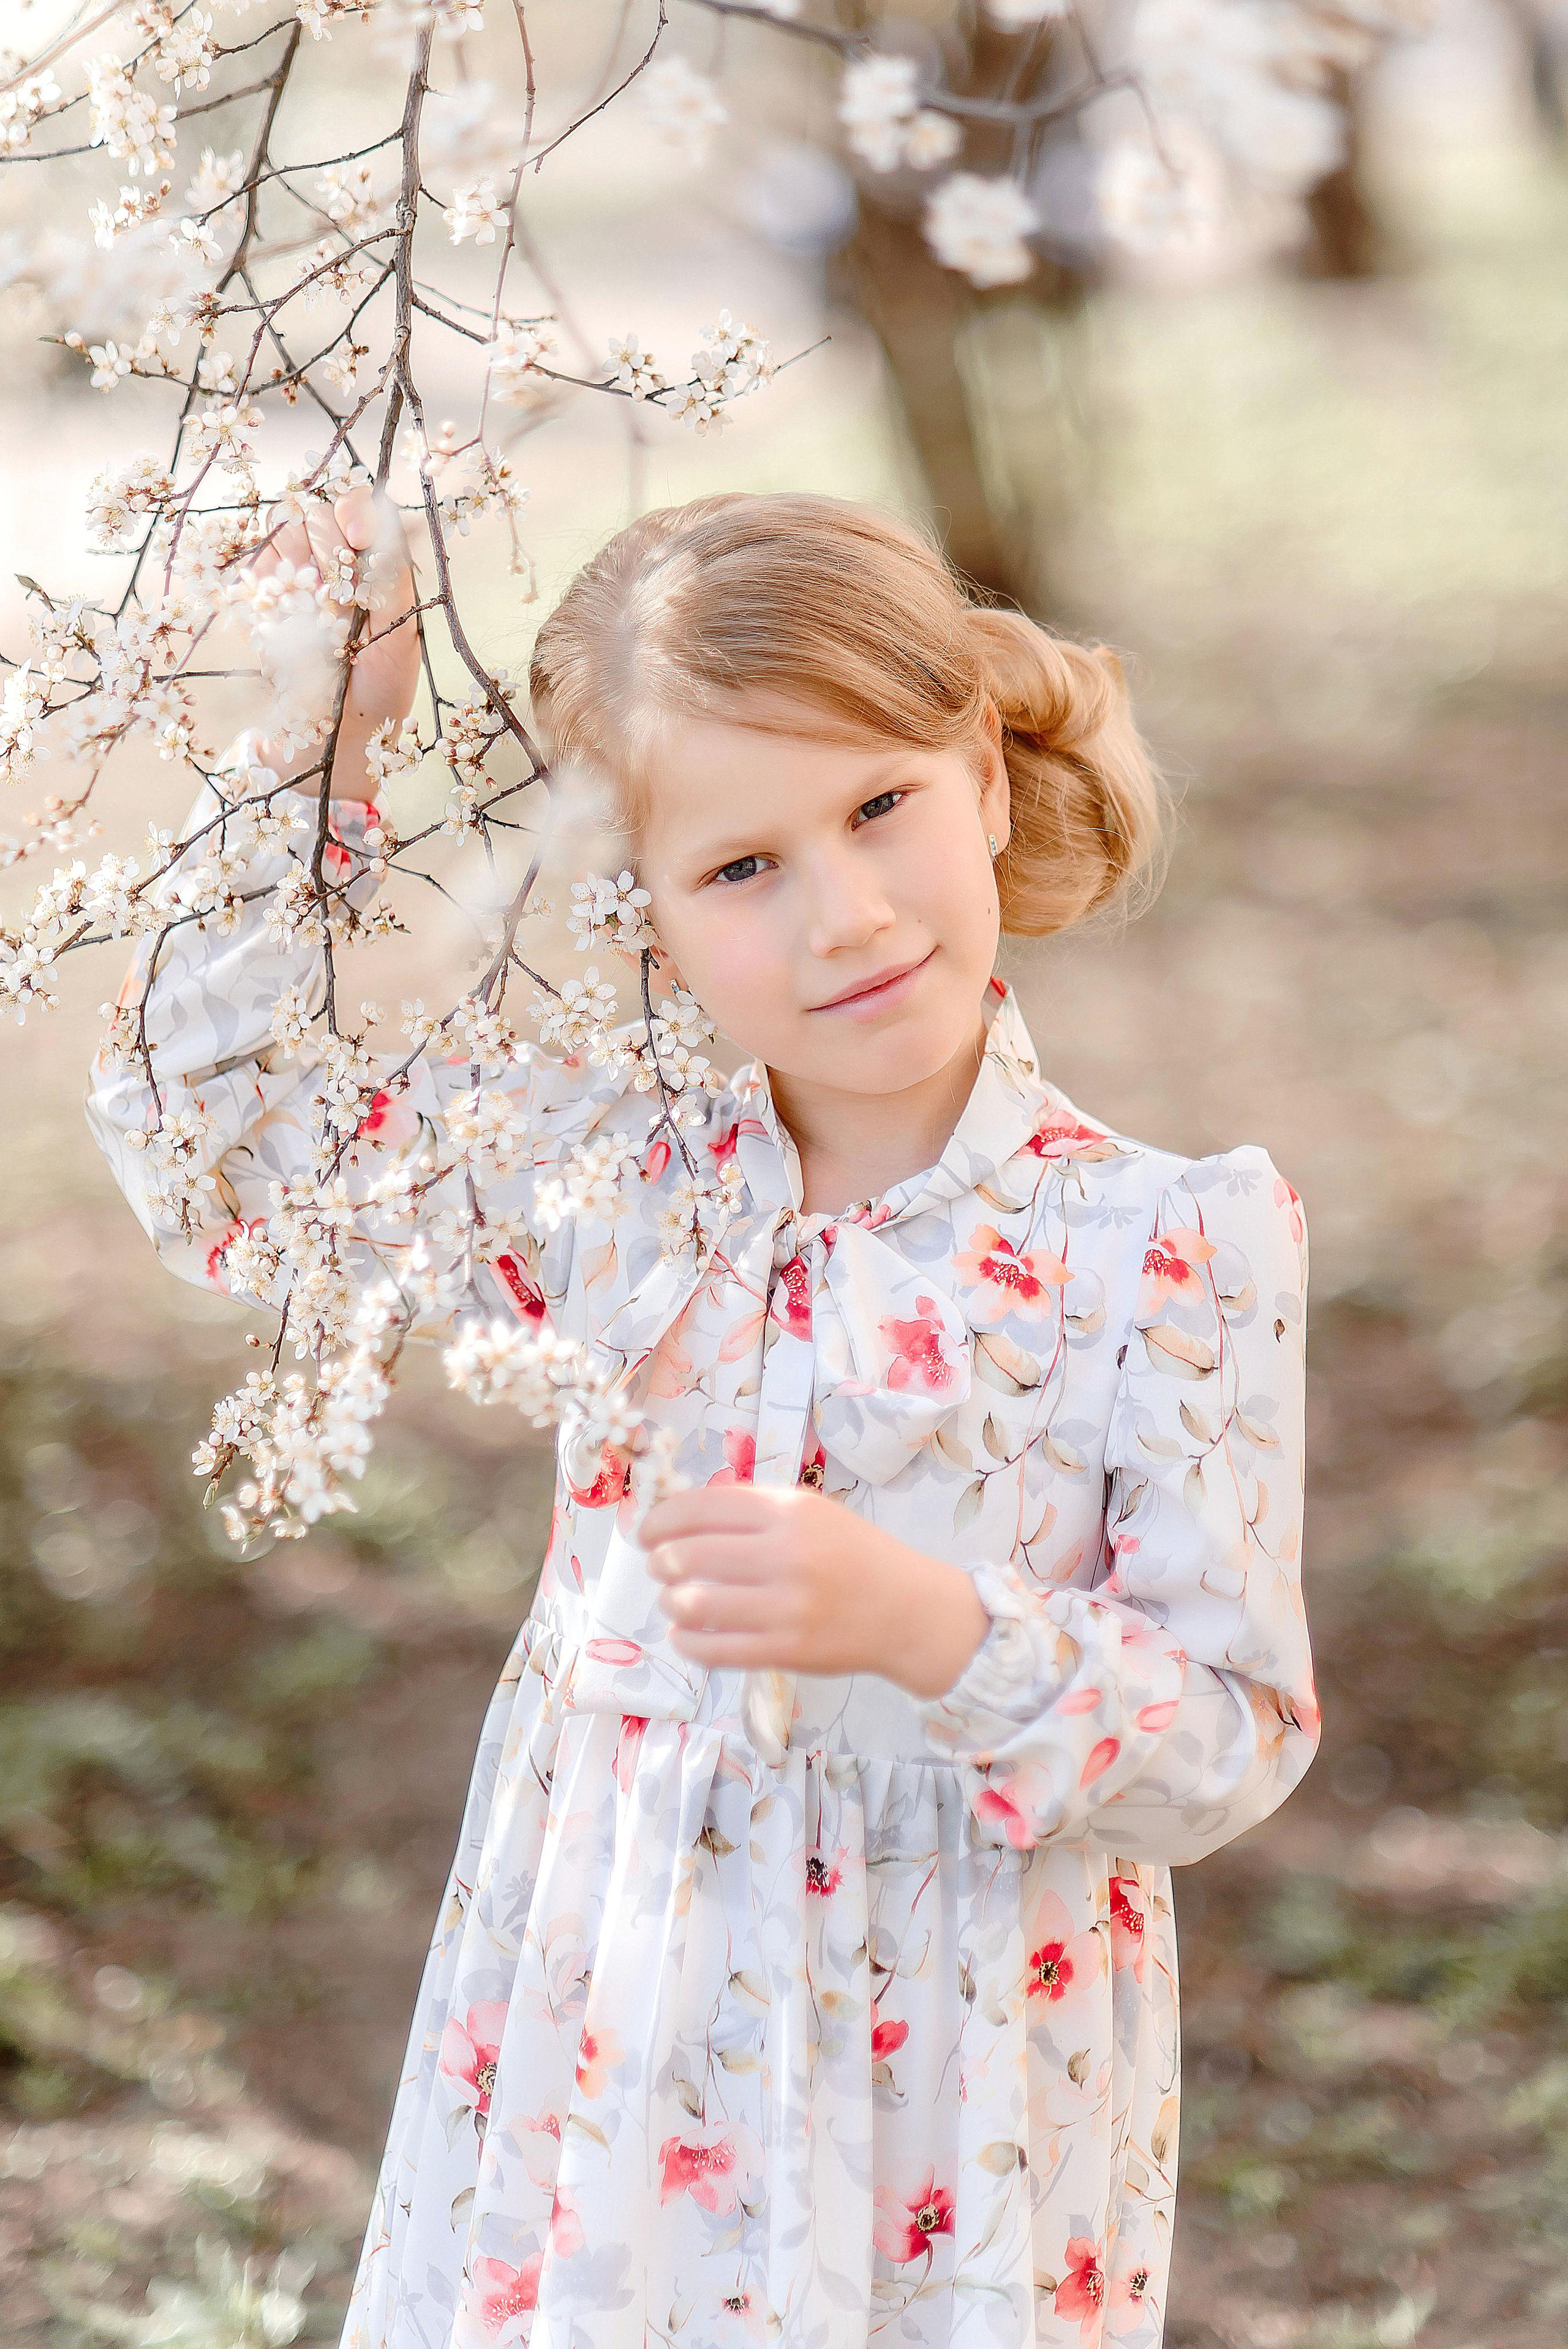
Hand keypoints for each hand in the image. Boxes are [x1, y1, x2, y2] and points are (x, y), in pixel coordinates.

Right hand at [251, 481, 419, 798]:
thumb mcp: (400, 641)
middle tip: (333, 595)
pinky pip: (253, 572)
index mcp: (376, 569)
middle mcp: (336, 567)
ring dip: (292, 565)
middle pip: (316, 515)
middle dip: (324, 545)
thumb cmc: (380, 695)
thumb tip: (374, 521)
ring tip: (307, 611)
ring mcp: (296, 582)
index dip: (354, 509)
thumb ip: (392, 581)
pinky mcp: (263, 604)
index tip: (356, 534)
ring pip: (281, 535)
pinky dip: (261, 587)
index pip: (360, 509)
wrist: (337, 746)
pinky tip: (276, 621)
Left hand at [638, 1485, 990, 1701]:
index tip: (646, 1531)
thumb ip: (752, 1508)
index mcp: (789, 1511)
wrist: (907, 1610)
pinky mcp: (786, 1651)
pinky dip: (687, 1641)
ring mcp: (786, 1606)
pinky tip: (687, 1634)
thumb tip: (680, 1514)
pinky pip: (713, 1648)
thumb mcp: (811, 1511)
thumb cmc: (853, 1554)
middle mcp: (786, 1555)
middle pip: (688, 1555)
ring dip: (671, 1602)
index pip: (700, 1508)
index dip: (660, 1519)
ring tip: (675, 1600)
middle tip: (661, 1568)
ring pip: (692, 1604)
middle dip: (661, 1562)